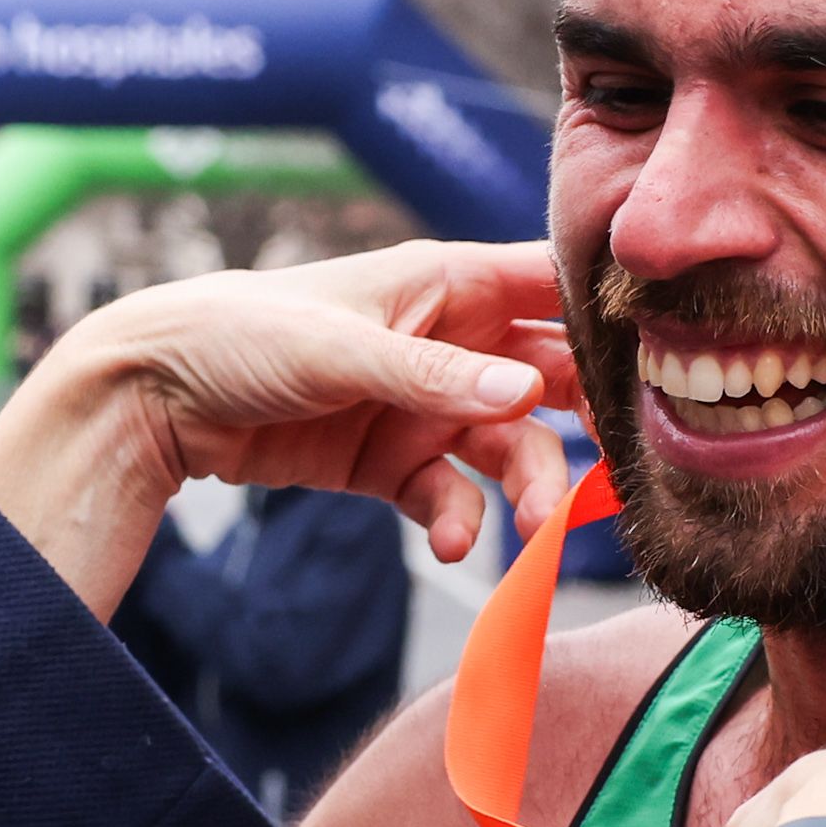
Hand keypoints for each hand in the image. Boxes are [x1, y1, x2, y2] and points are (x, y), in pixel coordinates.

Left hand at [0, 241, 575, 614]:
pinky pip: (452, 495)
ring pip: (510, 446)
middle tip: (620, 470)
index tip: (671, 360)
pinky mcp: (391, 461)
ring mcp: (423, 404)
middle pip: (551, 378)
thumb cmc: (241, 333)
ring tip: (530, 532)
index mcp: (447, 282)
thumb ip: (435, 375)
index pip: (554, 287)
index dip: (614, 319)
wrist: (154, 396)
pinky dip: (463, 521)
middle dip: (587, 423)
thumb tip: (529, 391)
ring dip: (529, 487)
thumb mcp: (341, 348)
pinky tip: (460, 544)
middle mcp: (450, 341)